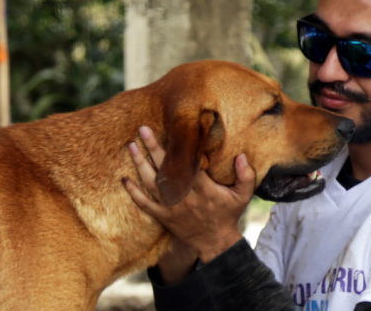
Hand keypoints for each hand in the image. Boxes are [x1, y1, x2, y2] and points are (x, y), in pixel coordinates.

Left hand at [121, 126, 255, 282]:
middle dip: (153, 148)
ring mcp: (171, 207)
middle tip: (143, 129)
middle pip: (165, 169)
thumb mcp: (243, 196)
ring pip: (152, 183)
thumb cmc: (228, 214)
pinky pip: (144, 204)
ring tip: (131, 146)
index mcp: (204, 189)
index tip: (172, 130)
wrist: (215, 242)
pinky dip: (133, 192)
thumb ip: (246, 175)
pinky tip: (125, 179)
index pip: (188, 165)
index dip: (178, 148)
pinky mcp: (163, 216)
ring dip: (140, 164)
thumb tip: (242, 155)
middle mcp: (185, 197)